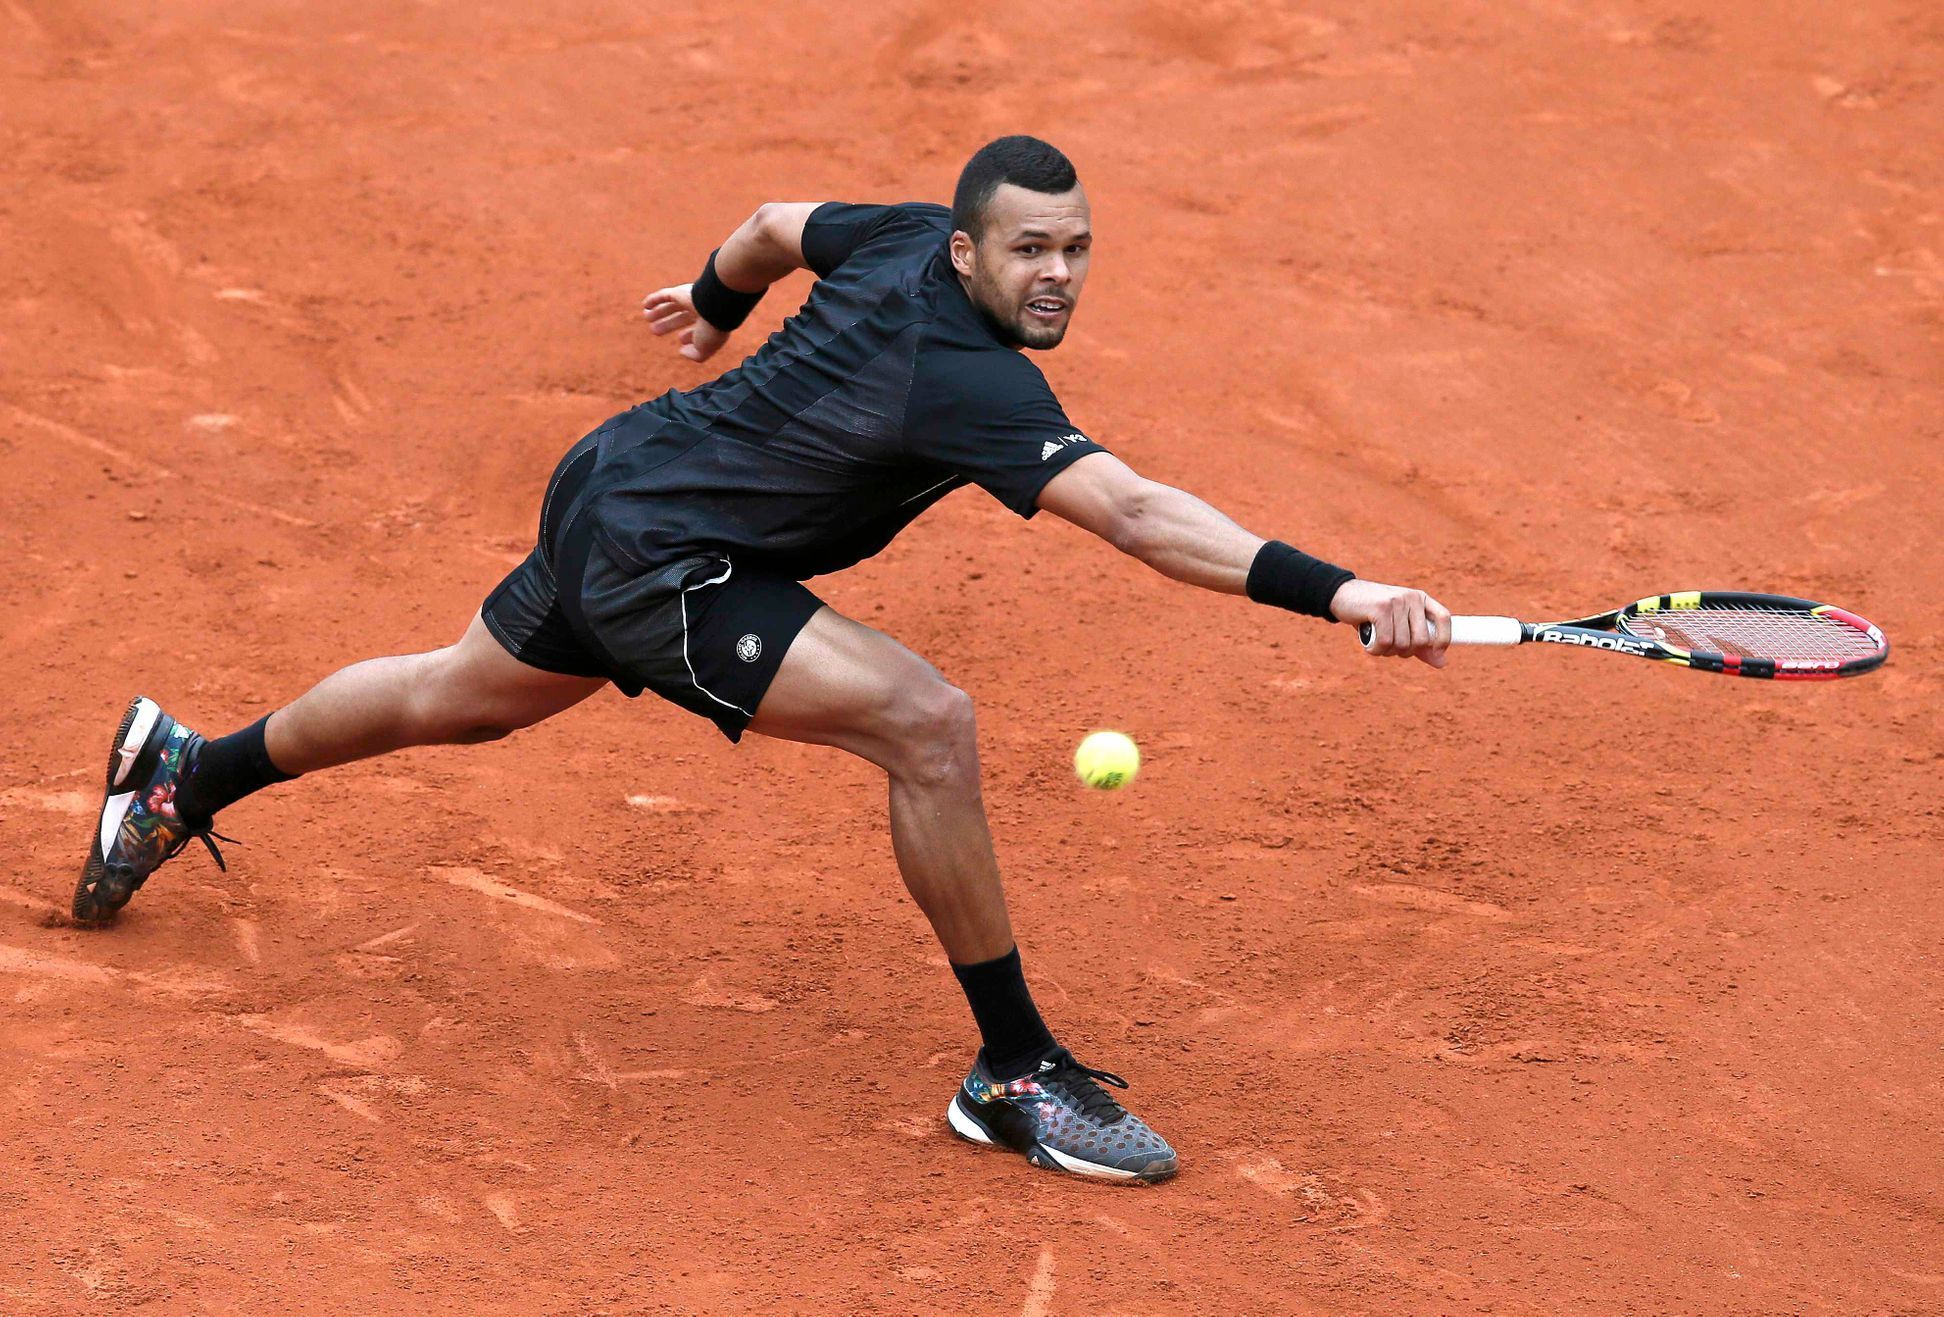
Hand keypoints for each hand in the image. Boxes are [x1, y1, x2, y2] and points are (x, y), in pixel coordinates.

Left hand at [642, 283, 729, 362]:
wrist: (715, 307)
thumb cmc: (711, 330)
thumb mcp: (704, 350)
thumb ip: (695, 355)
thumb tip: (682, 351)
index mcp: (710, 324)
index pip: (697, 329)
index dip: (689, 336)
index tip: (681, 340)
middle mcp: (700, 311)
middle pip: (681, 317)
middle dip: (668, 324)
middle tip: (655, 330)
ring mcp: (690, 300)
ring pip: (672, 305)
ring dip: (659, 311)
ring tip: (647, 317)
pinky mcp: (680, 292)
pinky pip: (665, 294)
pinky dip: (654, 299)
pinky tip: (645, 304)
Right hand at [1329, 578, 1451, 667]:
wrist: (1341, 595)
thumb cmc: (1372, 614)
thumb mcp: (1398, 626)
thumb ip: (1420, 645)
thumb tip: (1441, 663)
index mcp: (1420, 599)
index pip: (1444, 618)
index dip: (1443, 639)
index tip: (1434, 653)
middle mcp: (1412, 597)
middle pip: (1421, 640)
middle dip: (1405, 652)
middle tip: (1389, 645)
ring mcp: (1397, 601)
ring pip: (1402, 644)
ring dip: (1387, 652)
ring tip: (1376, 641)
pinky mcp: (1381, 608)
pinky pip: (1386, 642)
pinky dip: (1376, 650)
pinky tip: (1369, 645)